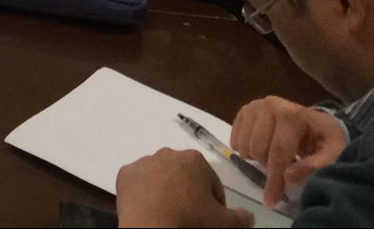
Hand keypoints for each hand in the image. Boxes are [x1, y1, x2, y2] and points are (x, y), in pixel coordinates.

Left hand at [115, 148, 251, 227]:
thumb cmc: (191, 220)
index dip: (214, 202)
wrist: (151, 227)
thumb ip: (241, 218)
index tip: (210, 216)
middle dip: (189, 193)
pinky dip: (145, 193)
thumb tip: (248, 216)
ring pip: (161, 177)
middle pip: (185, 176)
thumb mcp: (225, 222)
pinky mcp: (125, 173)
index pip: (211, 182)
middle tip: (190, 214)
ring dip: (167, 191)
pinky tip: (151, 208)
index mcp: (194, 160)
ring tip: (169, 212)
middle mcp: (167, 154)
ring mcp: (144, 162)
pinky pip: (140, 183)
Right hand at [231, 97, 345, 208]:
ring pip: (244, 144)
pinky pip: (235, 135)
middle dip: (268, 166)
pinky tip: (258, 151)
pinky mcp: (246, 110)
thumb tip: (288, 177)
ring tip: (273, 157)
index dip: (274, 178)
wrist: (317, 123)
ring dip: (256, 158)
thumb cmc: (325, 139)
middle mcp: (270, 105)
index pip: (279, 150)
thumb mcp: (332, 153)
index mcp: (292, 115)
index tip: (270, 201)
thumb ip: (315, 166)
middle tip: (283, 168)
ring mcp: (256, 106)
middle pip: (258, 148)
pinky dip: (243, 148)